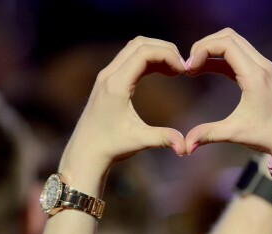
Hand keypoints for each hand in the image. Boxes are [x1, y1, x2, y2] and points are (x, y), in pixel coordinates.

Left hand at [59, 36, 187, 193]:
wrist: (85, 152)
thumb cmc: (110, 147)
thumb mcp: (139, 141)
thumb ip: (163, 138)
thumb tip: (186, 147)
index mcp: (116, 85)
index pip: (143, 52)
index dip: (168, 55)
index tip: (184, 70)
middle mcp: (109, 75)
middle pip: (139, 44)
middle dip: (165, 50)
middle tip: (184, 67)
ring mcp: (107, 76)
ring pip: (134, 48)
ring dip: (157, 53)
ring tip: (176, 70)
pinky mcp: (109, 80)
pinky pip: (131, 59)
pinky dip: (150, 60)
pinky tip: (164, 73)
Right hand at [183, 28, 271, 156]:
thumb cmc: (269, 136)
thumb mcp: (236, 133)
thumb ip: (209, 134)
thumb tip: (185, 146)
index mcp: (256, 75)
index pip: (225, 44)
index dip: (202, 50)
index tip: (189, 69)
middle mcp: (262, 66)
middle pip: (229, 37)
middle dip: (205, 46)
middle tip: (189, 65)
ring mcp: (265, 68)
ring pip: (235, 43)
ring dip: (213, 50)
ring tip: (194, 68)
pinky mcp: (264, 73)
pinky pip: (240, 55)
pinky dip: (222, 58)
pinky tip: (206, 70)